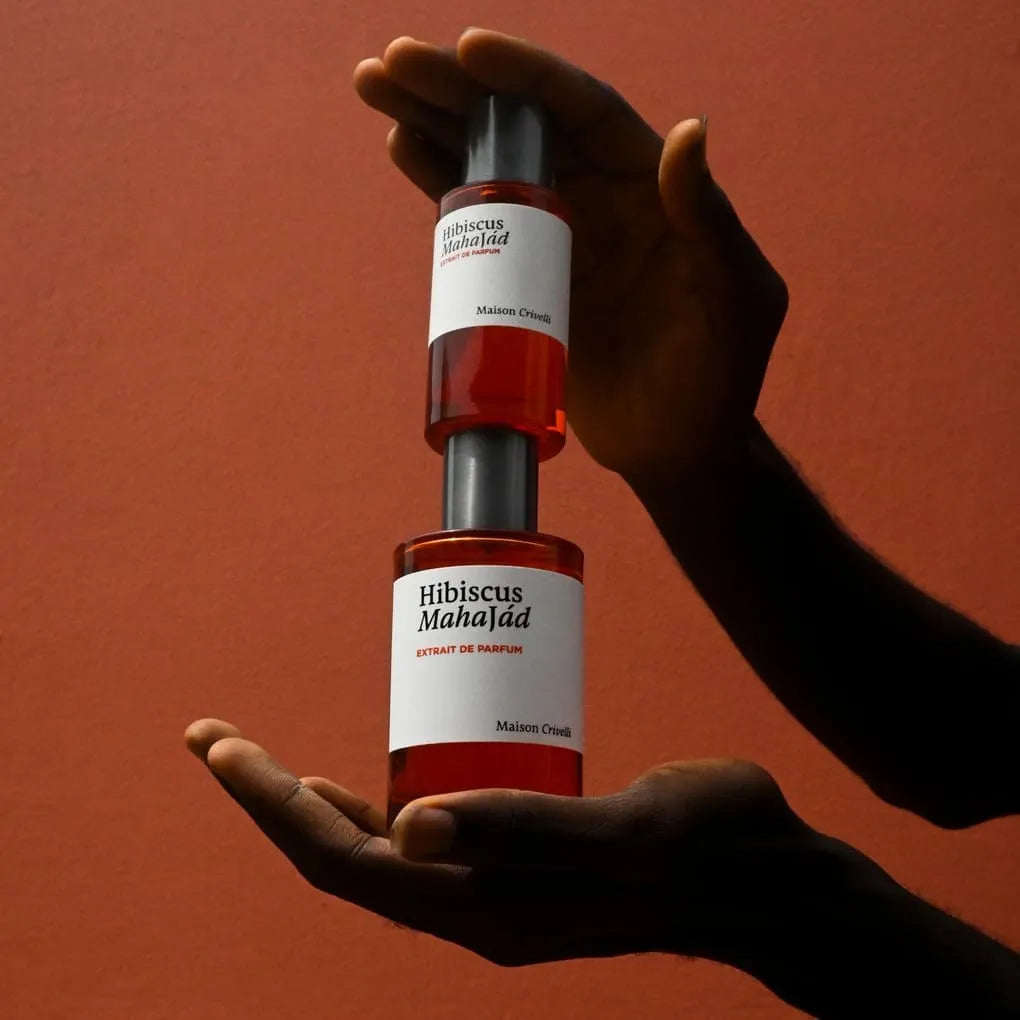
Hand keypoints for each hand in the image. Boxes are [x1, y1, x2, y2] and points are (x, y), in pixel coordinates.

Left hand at [185, 718, 816, 968]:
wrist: (770, 883)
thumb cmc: (713, 847)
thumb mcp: (628, 830)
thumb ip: (526, 831)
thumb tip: (408, 825)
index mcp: (489, 907)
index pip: (345, 864)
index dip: (273, 806)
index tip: (218, 747)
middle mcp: (478, 910)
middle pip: (343, 861)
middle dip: (269, 801)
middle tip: (215, 739)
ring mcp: (497, 893)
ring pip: (375, 856)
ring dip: (310, 809)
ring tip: (261, 764)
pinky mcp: (521, 867)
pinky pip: (422, 843)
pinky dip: (375, 809)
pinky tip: (372, 782)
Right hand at [354, 29, 787, 485]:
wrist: (677, 446)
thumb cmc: (721, 374)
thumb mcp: (736, 298)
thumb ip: (708, 222)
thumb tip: (686, 130)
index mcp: (651, 186)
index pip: (584, 111)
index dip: (528, 77)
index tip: (469, 51)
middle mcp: (599, 196)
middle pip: (522, 124)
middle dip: (458, 88)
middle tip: (391, 62)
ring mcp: (557, 236)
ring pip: (490, 162)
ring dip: (434, 121)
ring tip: (378, 87)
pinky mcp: (525, 280)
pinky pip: (478, 222)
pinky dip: (440, 185)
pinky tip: (403, 148)